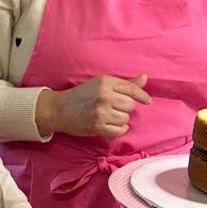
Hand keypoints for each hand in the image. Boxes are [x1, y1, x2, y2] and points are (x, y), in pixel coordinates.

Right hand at [36, 74, 151, 137]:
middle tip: (111, 107)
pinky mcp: (97, 126)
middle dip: (123, 107)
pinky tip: (110, 125)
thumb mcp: (100, 84)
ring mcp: (101, 111)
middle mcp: (104, 95)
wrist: (58, 109)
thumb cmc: (81, 95)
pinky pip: (119, 130)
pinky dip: (118, 129)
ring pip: (125, 118)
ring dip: (119, 119)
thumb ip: (124, 83)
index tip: (147, 101)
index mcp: (105, 82)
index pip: (132, 89)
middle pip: (130, 105)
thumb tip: (145, 77)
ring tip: (107, 116)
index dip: (142, 96)